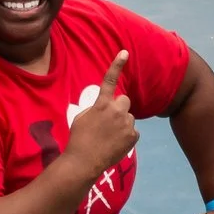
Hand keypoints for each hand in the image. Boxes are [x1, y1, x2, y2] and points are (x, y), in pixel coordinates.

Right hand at [66, 52, 139, 170]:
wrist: (84, 161)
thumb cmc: (79, 138)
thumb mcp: (82, 117)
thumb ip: (96, 108)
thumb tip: (105, 108)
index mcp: (102, 104)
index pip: (110, 80)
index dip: (117, 65)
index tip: (125, 52)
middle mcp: (117, 111)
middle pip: (125, 101)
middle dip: (119, 108)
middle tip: (109, 121)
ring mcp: (127, 124)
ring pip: (128, 117)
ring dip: (122, 123)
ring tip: (108, 136)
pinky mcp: (134, 136)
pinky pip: (132, 131)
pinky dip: (126, 136)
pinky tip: (115, 144)